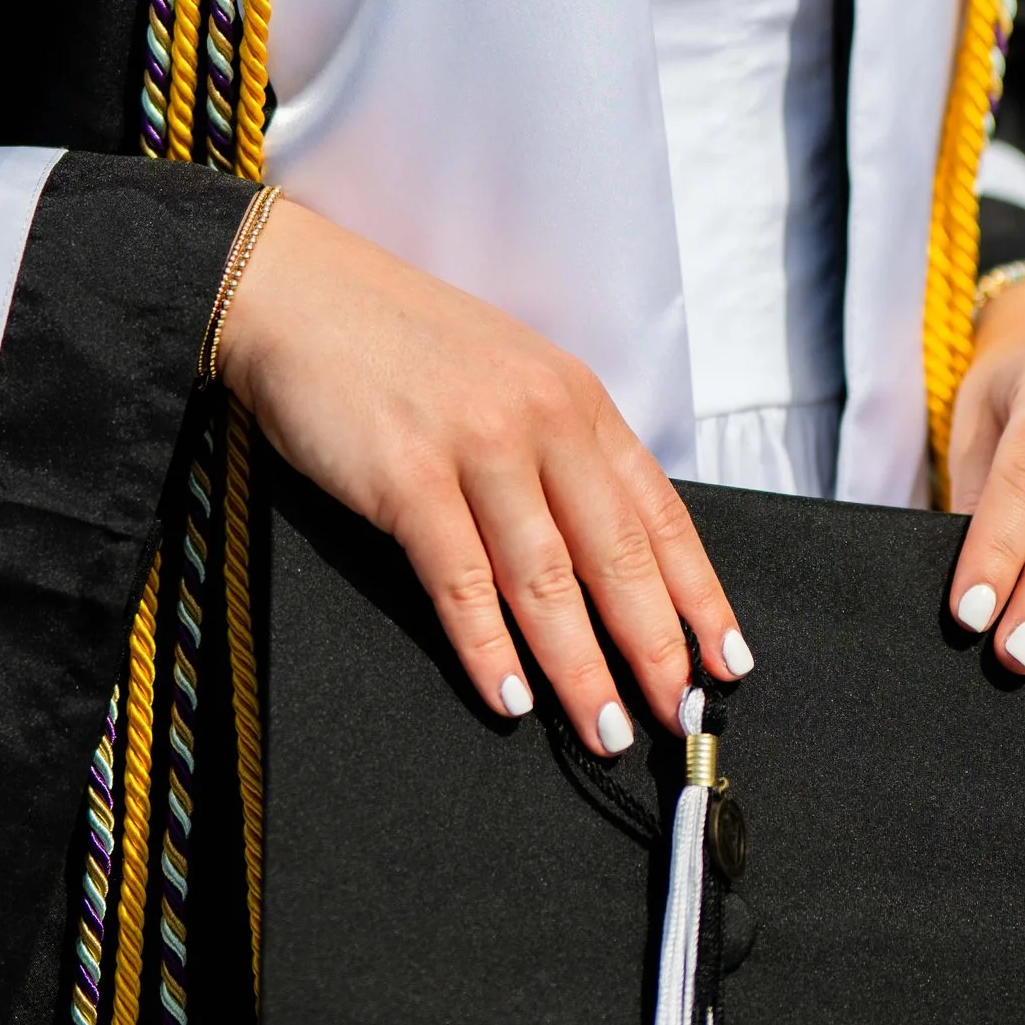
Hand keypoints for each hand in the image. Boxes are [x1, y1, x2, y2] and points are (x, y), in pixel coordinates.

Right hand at [212, 194, 749, 743]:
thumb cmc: (401, 343)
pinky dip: (488, 650)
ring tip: (603, 730)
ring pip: (546, 581)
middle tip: (677, 714)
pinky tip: (510, 699)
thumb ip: (560, 450)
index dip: (698, 595)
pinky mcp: (407, 478)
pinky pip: (459, 582)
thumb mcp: (511, 375)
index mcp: (576, 398)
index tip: (725, 661)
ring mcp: (476, 447)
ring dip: (579, 669)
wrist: (300, 294)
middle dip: (653, 648)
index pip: (660, 512)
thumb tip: (609, 553)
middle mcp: (539, 419)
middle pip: (615, 556)